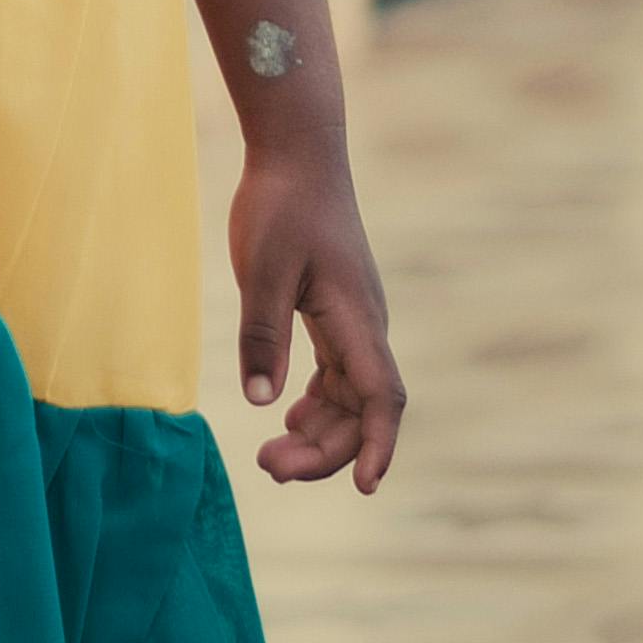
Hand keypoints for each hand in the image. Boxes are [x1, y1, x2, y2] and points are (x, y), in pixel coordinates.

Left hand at [230, 155, 405, 490]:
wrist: (298, 154)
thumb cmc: (281, 205)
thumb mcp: (261, 271)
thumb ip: (262, 336)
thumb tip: (261, 403)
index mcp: (356, 318)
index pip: (381, 397)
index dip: (377, 445)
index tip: (365, 488)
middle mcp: (365, 326)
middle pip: (361, 409)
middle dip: (324, 451)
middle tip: (268, 468)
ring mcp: (354, 321)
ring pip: (349, 396)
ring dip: (319, 433)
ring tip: (271, 457)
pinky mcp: (336, 313)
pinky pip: (337, 375)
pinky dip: (317, 405)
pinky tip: (288, 419)